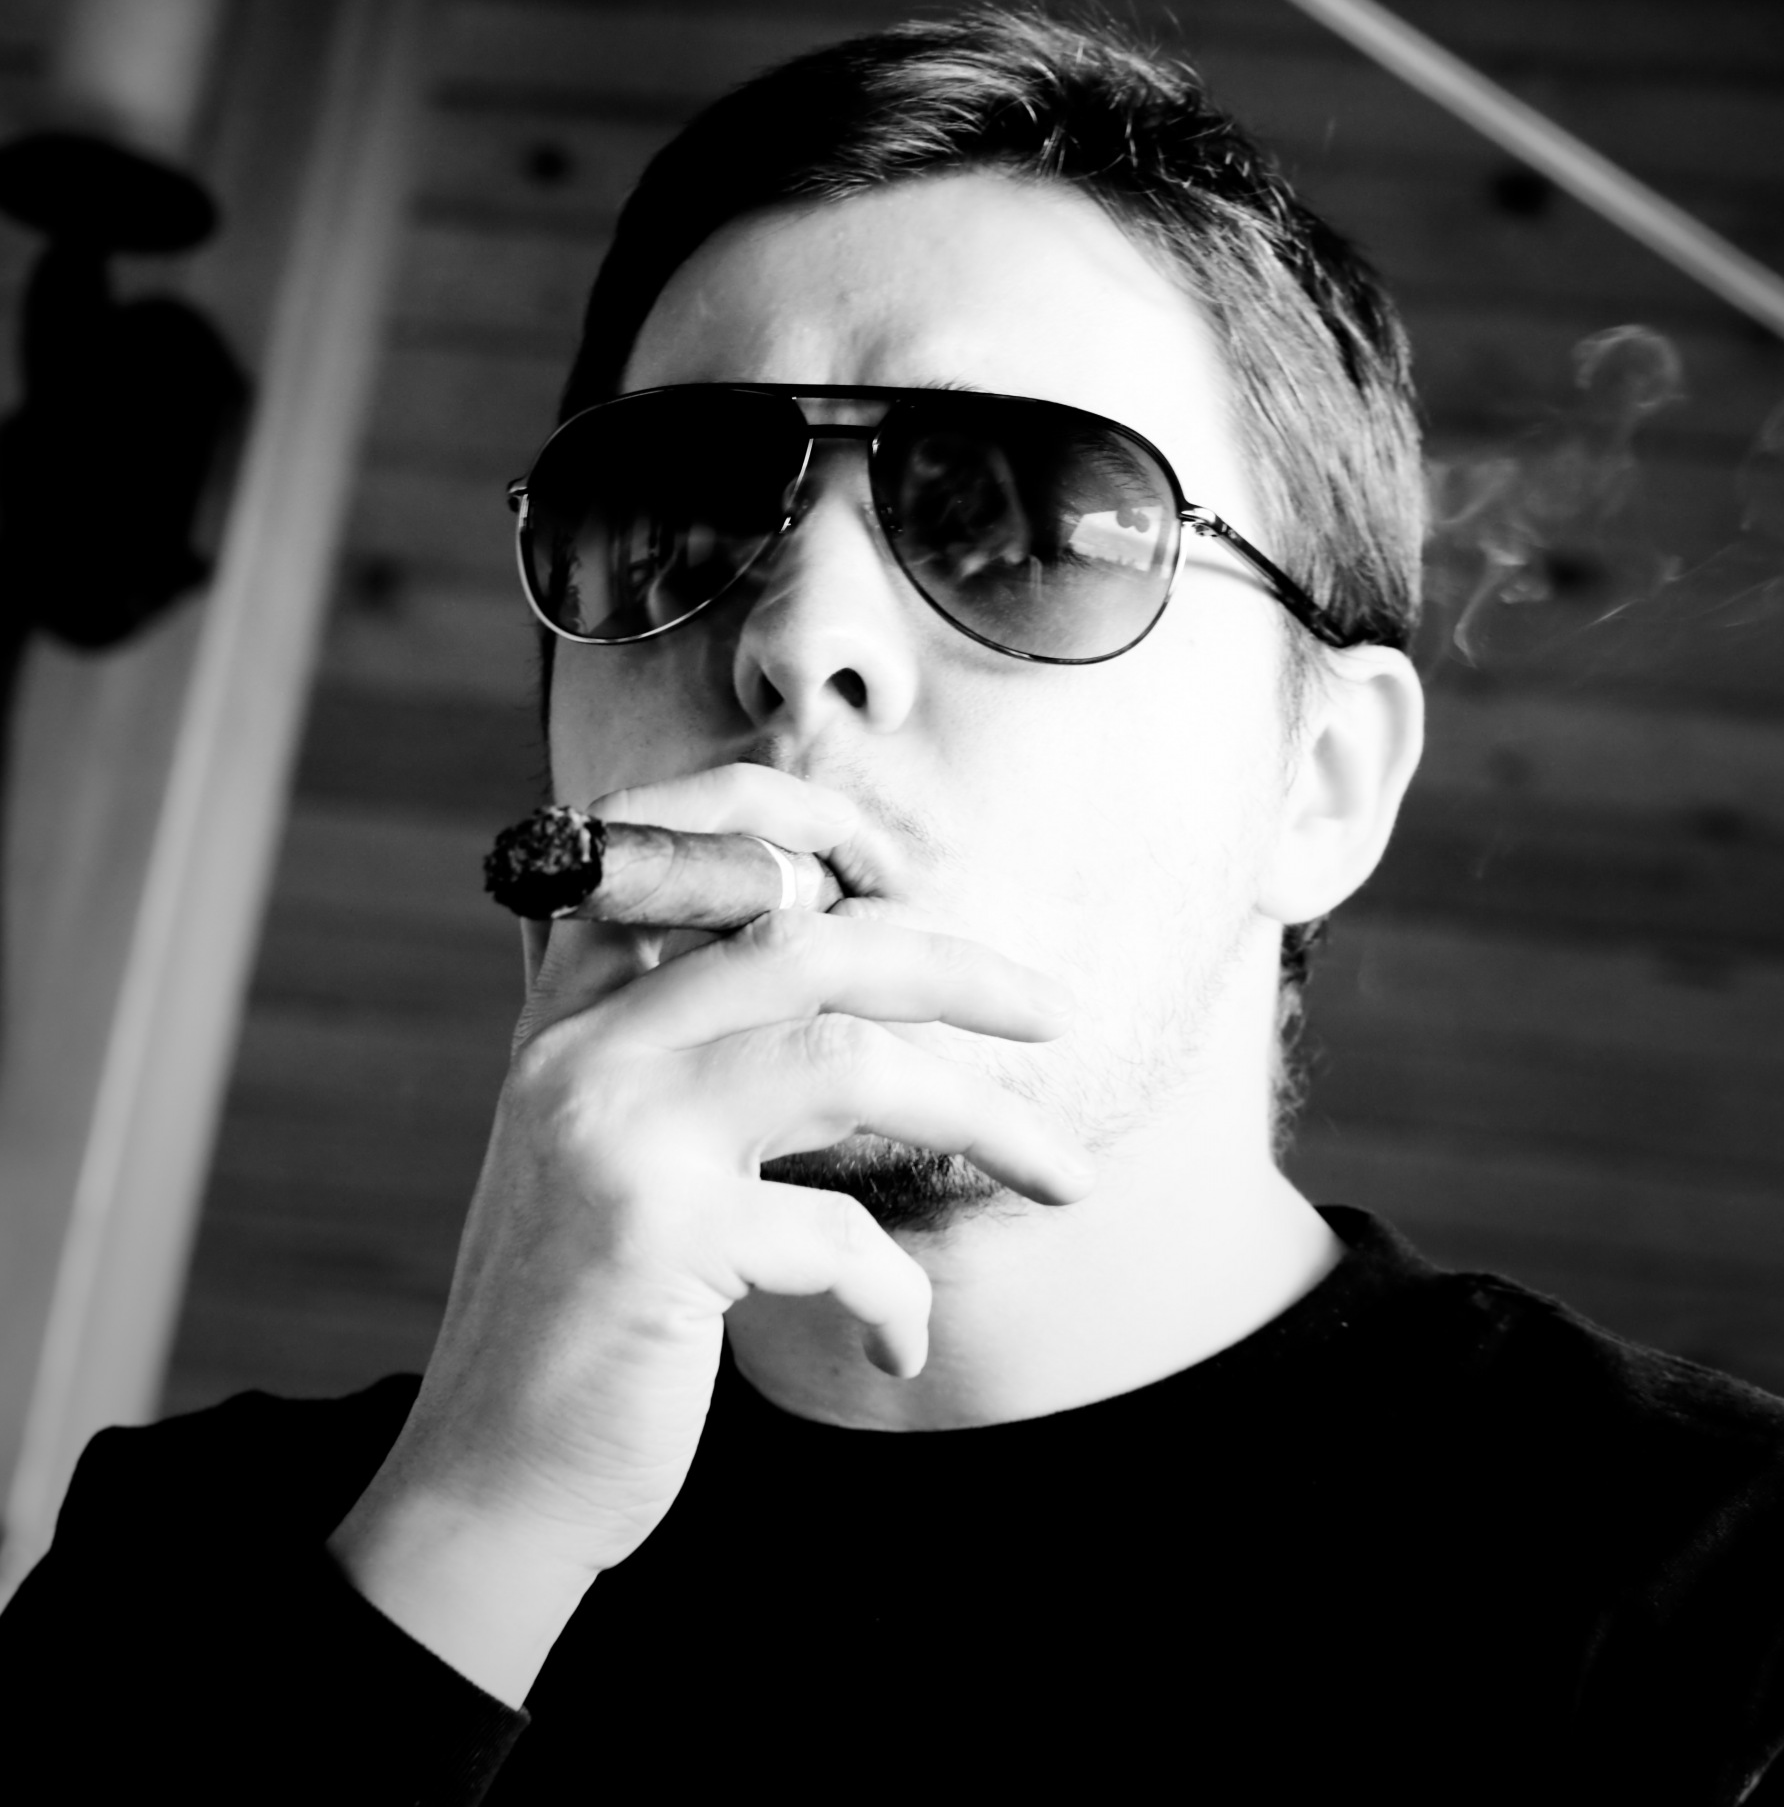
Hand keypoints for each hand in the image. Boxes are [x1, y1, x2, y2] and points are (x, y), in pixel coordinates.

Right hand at [328, 764, 1085, 1700]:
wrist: (491, 1478)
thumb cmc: (592, 1307)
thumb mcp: (624, 1143)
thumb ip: (703, 1040)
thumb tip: (863, 955)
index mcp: (579, 1009)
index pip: (681, 842)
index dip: (801, 821)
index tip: (907, 868)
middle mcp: (586, 1046)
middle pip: (805, 937)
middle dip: (959, 968)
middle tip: (1058, 1013)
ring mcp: (616, 1133)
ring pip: (848, 1058)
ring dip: (987, 1118)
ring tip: (1068, 1177)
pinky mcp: (653, 1240)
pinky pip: (842, 1236)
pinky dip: (898, 1296)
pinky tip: (898, 1346)